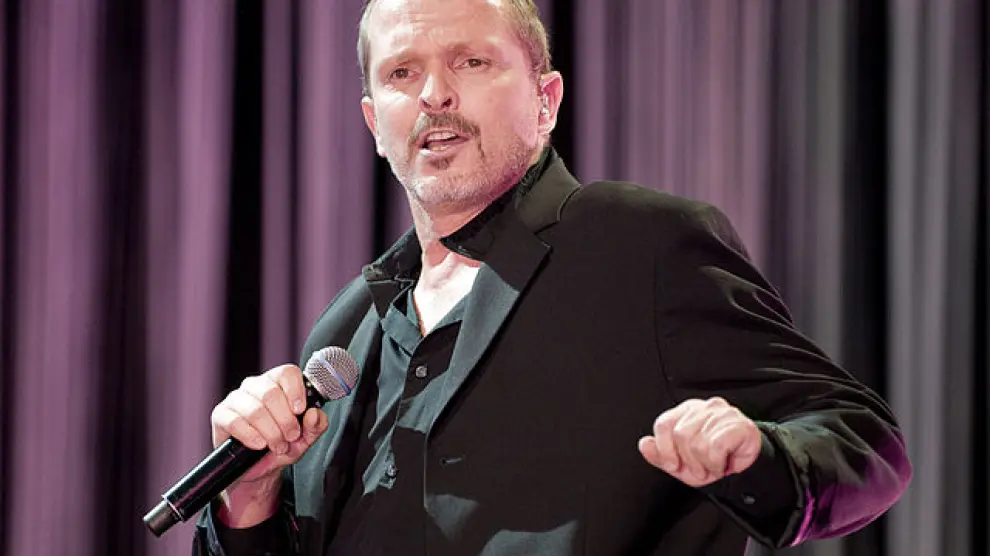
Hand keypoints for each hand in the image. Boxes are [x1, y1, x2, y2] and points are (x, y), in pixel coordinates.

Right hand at [210, 364, 328, 525]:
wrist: (258, 469)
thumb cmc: (282, 446)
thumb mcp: (305, 439)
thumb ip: (315, 426)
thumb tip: (314, 414)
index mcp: (278, 384)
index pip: (287, 373)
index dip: (296, 390)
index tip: (300, 411)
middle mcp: (256, 386)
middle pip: (271, 393)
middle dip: (285, 420)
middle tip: (291, 437)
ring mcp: (236, 399)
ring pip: (255, 409)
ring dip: (271, 432)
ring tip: (278, 445)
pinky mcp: (221, 414)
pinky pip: (234, 421)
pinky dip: (251, 436)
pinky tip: (259, 445)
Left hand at [638, 397, 760, 486]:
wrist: (746, 467)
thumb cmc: (714, 460)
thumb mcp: (682, 463)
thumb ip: (660, 455)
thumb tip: (644, 444)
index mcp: (686, 411)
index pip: (664, 424)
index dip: (664, 448)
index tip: (673, 465)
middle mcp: (703, 407)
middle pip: (680, 434)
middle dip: (688, 461)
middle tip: (700, 469)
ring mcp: (722, 413)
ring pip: (698, 443)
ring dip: (704, 464)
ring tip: (713, 466)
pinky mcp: (739, 425)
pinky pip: (716, 447)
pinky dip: (716, 463)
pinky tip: (723, 464)